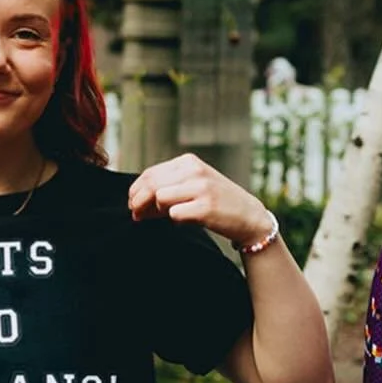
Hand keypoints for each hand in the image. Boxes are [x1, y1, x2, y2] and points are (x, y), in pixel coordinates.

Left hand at [127, 153, 272, 249]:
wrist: (249, 216)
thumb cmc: (216, 202)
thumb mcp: (193, 184)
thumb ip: (167, 186)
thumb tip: (134, 201)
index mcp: (188, 161)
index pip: (150, 173)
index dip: (136, 191)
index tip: (133, 205)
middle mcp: (194, 170)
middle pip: (151, 185)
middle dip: (137, 202)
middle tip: (136, 215)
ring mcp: (201, 188)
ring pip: (160, 198)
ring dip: (156, 211)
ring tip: (163, 216)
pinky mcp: (205, 207)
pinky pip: (174, 214)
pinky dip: (174, 220)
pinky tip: (184, 221)